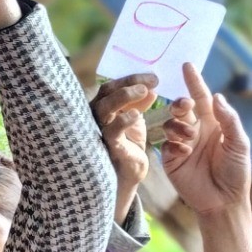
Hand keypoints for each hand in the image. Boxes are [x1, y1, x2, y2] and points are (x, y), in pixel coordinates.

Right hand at [93, 74, 157, 222]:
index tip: (154, 78)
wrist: (126, 174)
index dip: (132, 78)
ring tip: (144, 92)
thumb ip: (140, 104)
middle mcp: (96, 116)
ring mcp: (99, 131)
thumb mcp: (135, 120)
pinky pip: (111, 132)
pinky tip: (136, 115)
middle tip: (152, 82)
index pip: (114, 86)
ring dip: (124, 97)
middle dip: (129, 84)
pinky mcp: (107, 147)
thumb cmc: (128, 144)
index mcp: (104, 107)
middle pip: (106, 92)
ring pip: (104, 108)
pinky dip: (122, 121)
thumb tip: (152, 88)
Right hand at [160, 62, 251, 217]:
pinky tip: (184, 153)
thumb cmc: (236, 172)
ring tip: (189, 139)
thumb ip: (229, 119)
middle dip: (181, 104)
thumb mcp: (239, 143)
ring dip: (178, 126)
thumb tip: (217, 96)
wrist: (223, 201)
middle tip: (186, 108)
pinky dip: (174, 144)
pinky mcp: (171, 159)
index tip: (186, 65)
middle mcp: (196, 131)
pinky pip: (166, 143)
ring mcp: (182, 145)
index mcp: (213, 124)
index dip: (194, 82)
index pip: (202, 98)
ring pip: (171, 123)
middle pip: (182, 108)